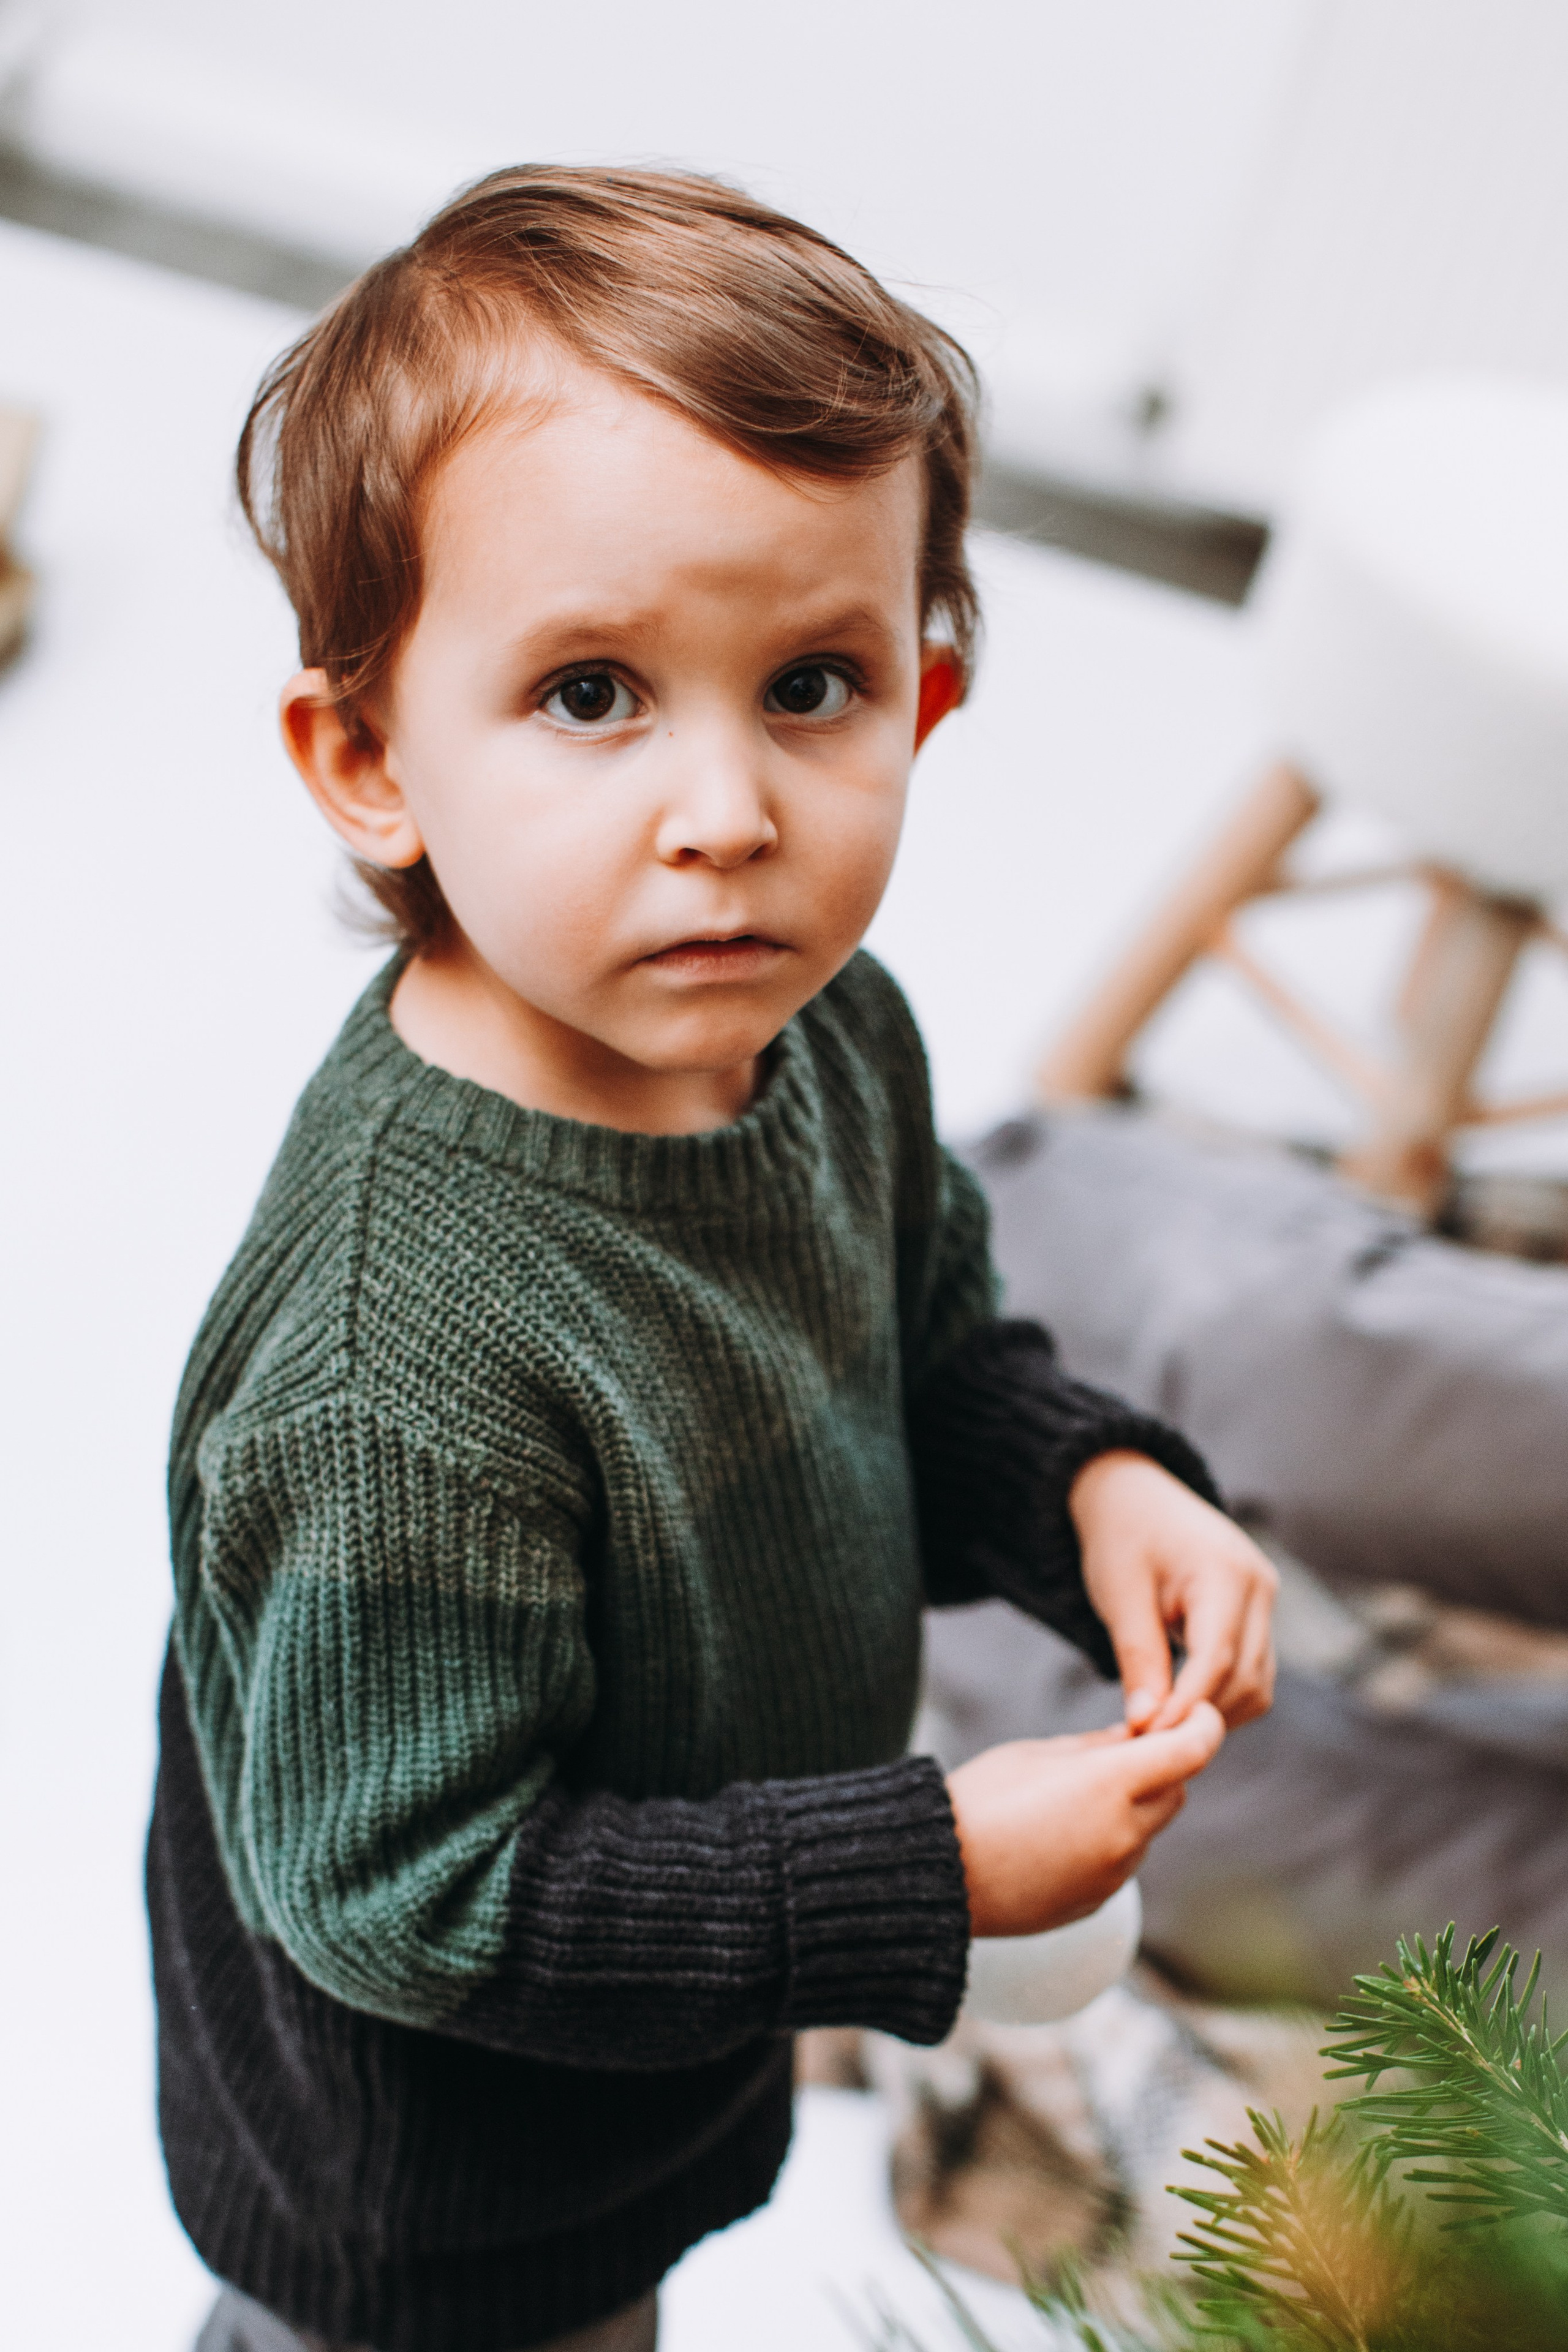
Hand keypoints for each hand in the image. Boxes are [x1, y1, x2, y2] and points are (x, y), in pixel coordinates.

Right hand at [946, 1704, 1224, 1936]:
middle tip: (1127, 1748)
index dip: (1203, 1725)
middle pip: (1176, 1790)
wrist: (938, 1875)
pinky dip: (1112, 1841)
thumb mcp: (1036, 1754)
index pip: (1190, 1751)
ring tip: (1078, 1796)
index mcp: (1109, 1784)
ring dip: (1135, 1807)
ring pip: (1150, 1829)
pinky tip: (1063, 1833)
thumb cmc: (978, 1800)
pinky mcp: (1097, 1901)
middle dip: (1163, 1766)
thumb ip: (1096, 1746)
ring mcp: (1112, 1874)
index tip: (1198, 1713)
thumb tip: (1137, 1738)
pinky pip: (1123, 1862)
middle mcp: (1123, 1833)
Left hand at [1070, 1451, 1277, 1733]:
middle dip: (1200, 1716)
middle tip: (1149, 1743)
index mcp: (1225, 1572)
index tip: (1146, 1739)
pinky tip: (1181, 1703)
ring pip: (1258, 1683)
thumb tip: (1146, 1724)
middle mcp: (1260, 1585)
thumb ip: (1138, 1659)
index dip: (1184, 1707)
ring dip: (1215, 1712)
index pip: (1216, 1660)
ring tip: (1162, 1727)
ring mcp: (1266, 1598)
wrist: (1133, 1493)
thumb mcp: (1120, 1594)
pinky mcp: (1258, 1611)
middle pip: (1245, 1678)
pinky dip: (1222, 1694)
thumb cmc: (1121, 1535)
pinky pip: (1253, 1669)